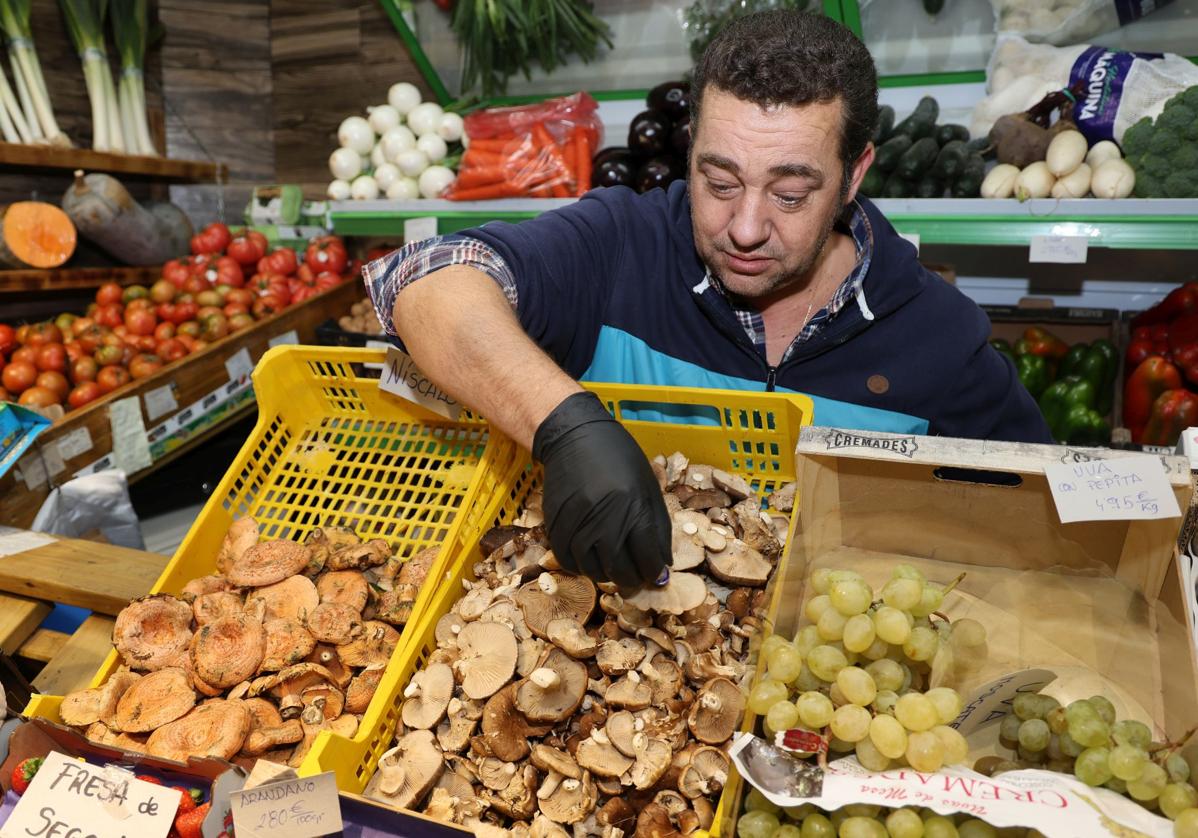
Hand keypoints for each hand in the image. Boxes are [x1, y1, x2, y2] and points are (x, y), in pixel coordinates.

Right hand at [533, 392, 670, 586]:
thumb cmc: (619, 458)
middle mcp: (605, 518)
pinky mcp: (556, 524)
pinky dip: (581, 568)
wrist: (574, 437)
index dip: (654, 572)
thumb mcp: (648, 486)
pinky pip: (568, 560)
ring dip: (607, 576)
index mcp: (634, 506)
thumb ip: (657, 526)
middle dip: (632, 579)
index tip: (657, 575)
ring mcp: (578, 523)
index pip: (648, 556)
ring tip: (614, 570)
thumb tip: (662, 565)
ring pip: (593, 569)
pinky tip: (591, 562)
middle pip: (620, 568)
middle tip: (636, 578)